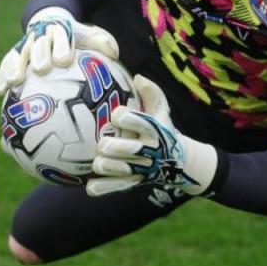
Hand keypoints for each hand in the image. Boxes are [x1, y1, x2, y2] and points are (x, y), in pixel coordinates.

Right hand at [0, 6, 117, 93]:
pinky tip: (0, 91)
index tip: (64, 60)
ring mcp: (24, 44)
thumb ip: (100, 41)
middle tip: (41, 70)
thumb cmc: (74, 34)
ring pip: (17, 54)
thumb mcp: (88, 33)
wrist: (48, 19)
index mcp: (59, 29)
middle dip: (39, 55)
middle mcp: (39, 35)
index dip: (61, 46)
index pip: (61, 36)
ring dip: (14, 67)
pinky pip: (5, 63)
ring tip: (13, 82)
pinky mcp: (13, 53)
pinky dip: (1, 75)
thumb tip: (114, 53)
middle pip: (37, 44)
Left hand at [86, 75, 217, 196]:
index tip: (116, 113)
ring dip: (108, 167)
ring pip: (123, 171)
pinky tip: (89, 188)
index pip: (143, 123)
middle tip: (103, 144)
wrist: (178, 162)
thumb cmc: (161, 127)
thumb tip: (138, 77)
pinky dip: (104, 188)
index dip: (128, 118)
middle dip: (115, 147)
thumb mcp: (161, 110)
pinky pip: (117, 187)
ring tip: (97, 163)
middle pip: (131, 150)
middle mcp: (150, 150)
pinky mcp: (134, 182)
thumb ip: (151, 93)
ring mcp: (142, 168)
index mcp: (155, 130)